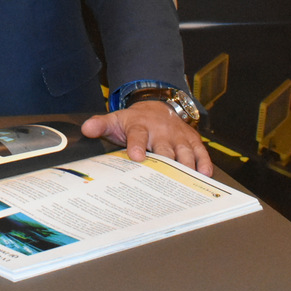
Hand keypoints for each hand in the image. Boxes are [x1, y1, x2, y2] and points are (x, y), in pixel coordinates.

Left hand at [82, 101, 213, 176]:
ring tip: (185, 183)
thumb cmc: (135, 120)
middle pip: (164, 148)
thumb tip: (86, 129)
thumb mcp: (116, 120)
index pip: (137, 135)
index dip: (136, 145)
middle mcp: (161, 131)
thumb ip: (101, 125)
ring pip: (184, 152)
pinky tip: (203, 176)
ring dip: (185, 166)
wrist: (157, 106)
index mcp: (140, 126)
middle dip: (165, 162)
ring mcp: (178, 136)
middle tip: (165, 180)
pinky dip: (203, 164)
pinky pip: (200, 152)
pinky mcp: (192, 141)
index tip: (136, 156)